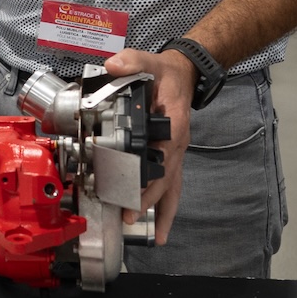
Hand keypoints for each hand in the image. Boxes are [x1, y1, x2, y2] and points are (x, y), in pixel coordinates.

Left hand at [104, 47, 194, 243]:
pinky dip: (164, 204)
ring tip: (159, 238)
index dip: (151, 172)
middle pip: (168, 178)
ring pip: (173, 187)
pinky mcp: (170, 155)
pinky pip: (170, 183)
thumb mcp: (148, 60)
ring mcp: (175, 152)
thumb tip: (113, 66)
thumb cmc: (165, 72)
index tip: (136, 189)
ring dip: (164, 211)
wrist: (183, 72)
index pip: (164, 152)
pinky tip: (160, 224)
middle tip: (130, 218)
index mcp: (173, 124)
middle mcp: (177, 143)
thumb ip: (131, 61)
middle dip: (150, 200)